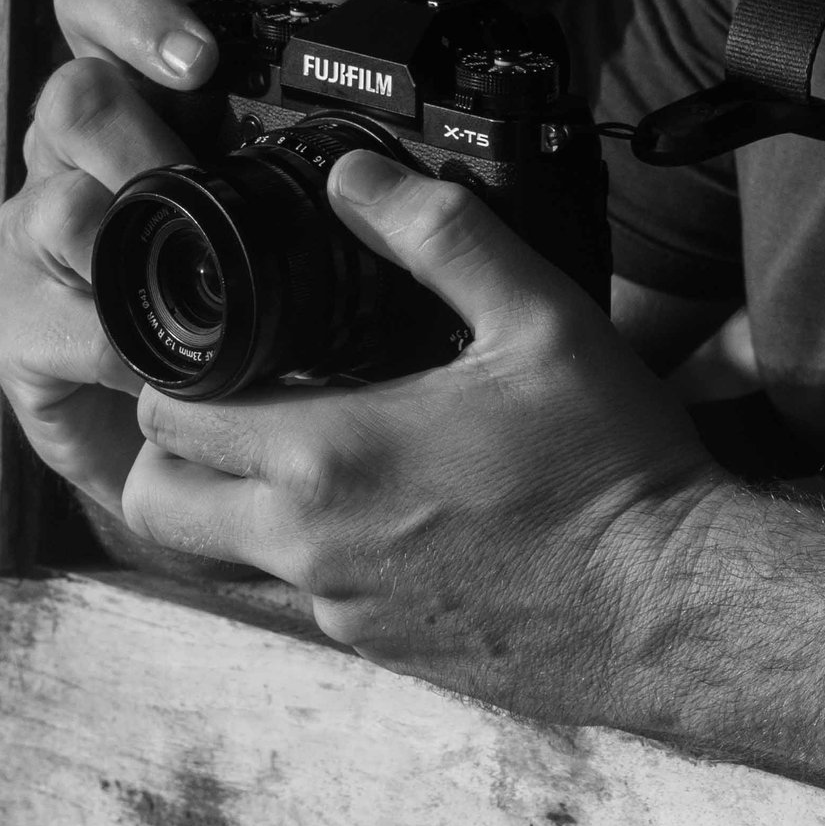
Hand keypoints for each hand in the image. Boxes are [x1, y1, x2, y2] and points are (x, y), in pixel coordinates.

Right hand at [0, 0, 236, 509]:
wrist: (186, 420)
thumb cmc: (231, 273)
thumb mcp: (266, 173)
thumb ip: (290, 88)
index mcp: (126, 94)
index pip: (88, 3)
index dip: (132, 11)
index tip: (201, 60)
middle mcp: (62, 152)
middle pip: (70, 98)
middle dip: (148, 143)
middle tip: (206, 191)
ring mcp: (28, 238)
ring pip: (56, 208)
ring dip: (135, 246)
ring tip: (195, 282)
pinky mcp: (12, 328)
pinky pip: (61, 322)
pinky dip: (127, 346)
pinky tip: (170, 363)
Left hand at [119, 147, 726, 716]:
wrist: (669, 606)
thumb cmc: (608, 461)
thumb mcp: (537, 315)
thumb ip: (436, 234)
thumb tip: (354, 176)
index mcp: (330, 456)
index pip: (166, 416)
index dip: (178, 364)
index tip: (227, 335)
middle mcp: (310, 547)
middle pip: (155, 501)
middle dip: (174, 440)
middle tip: (241, 388)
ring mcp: (340, 610)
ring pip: (224, 551)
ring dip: (241, 495)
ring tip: (324, 432)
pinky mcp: (378, 649)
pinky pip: (303, 591)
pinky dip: (315, 543)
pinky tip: (392, 496)